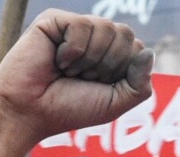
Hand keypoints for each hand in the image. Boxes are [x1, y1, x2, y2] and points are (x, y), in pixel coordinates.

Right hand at [0, 9, 153, 152]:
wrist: (30, 112)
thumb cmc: (70, 109)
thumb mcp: (115, 103)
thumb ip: (140, 83)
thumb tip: (149, 51)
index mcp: (112, 56)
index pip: (138, 49)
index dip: (122, 73)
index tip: (99, 87)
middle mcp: (95, 39)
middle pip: (125, 34)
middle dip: (108, 65)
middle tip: (83, 78)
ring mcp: (75, 28)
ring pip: (106, 28)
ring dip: (89, 60)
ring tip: (68, 70)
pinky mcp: (54, 20)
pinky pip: (82, 25)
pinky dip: (73, 51)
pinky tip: (57, 60)